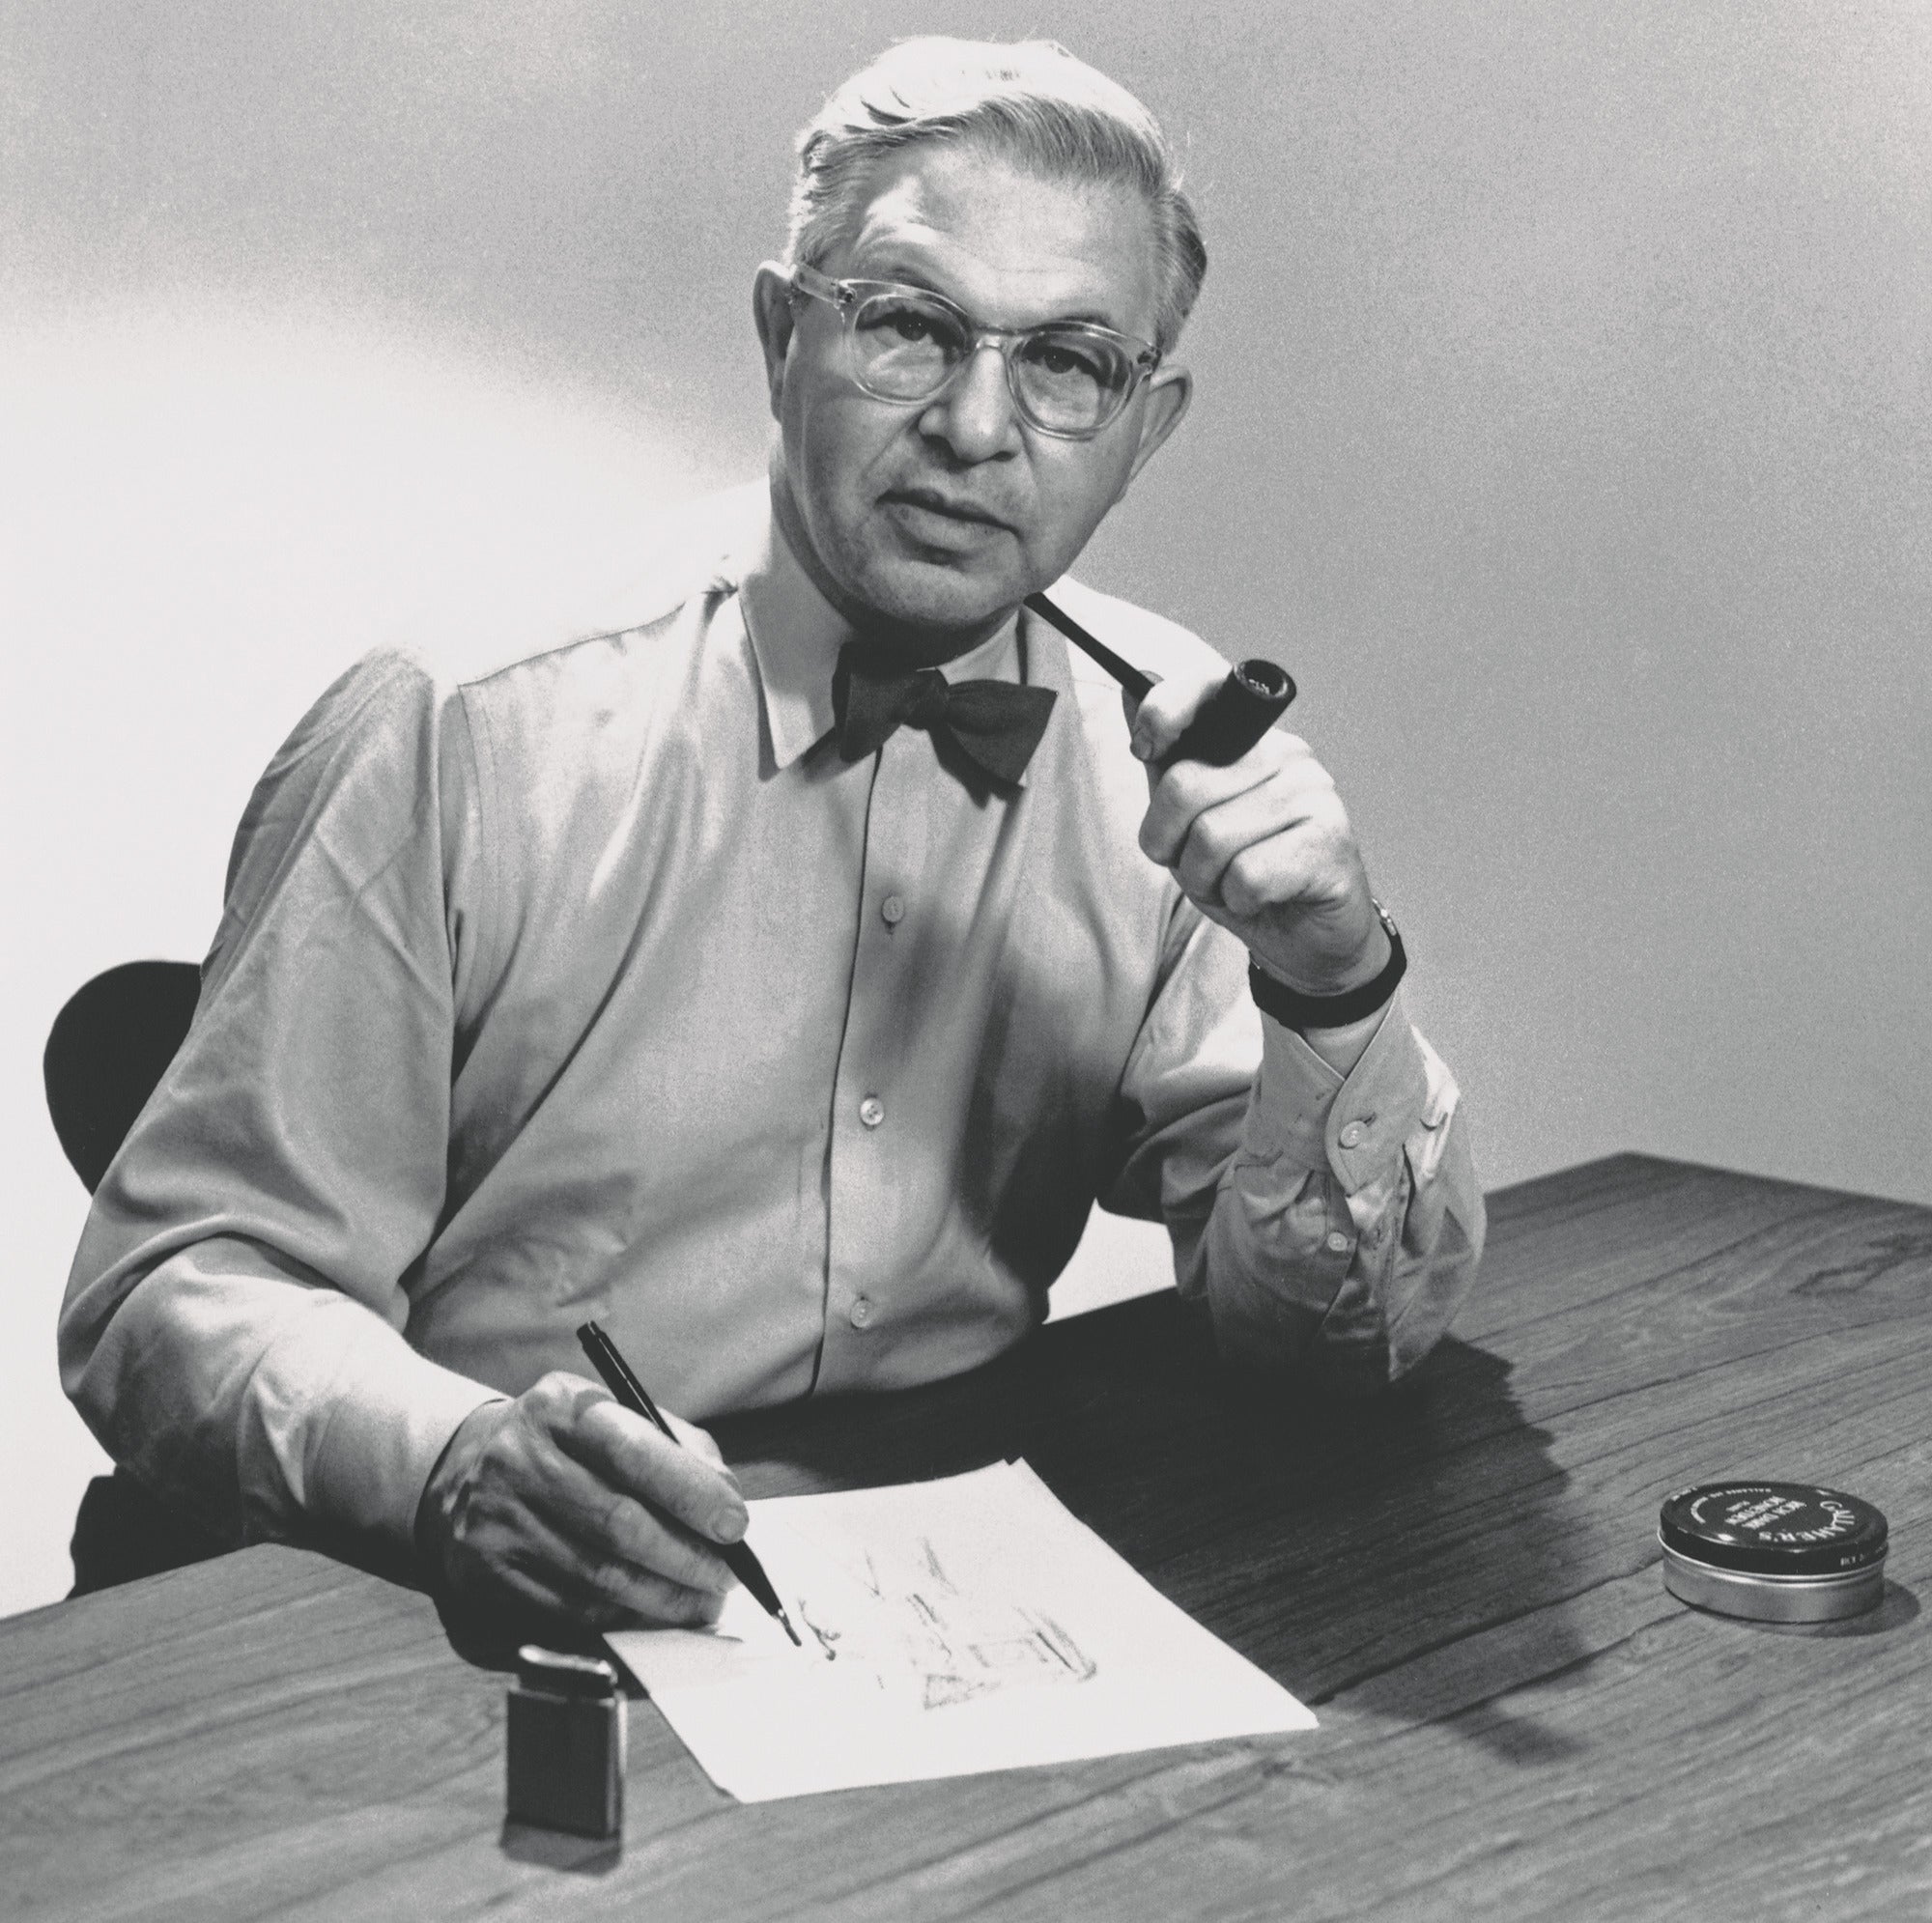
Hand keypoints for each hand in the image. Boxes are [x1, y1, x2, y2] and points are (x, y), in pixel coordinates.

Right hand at [415, 1371, 746, 1628]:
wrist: (464, 1468)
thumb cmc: (567, 1443)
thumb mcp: (611, 1416)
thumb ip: (674, 1446)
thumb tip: (727, 1498)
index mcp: (558, 1408)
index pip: (633, 1452)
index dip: (691, 1492)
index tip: (736, 1524)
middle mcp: (519, 1459)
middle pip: (618, 1523)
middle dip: (686, 1556)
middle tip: (727, 1575)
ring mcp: (497, 1519)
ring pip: (598, 1575)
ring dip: (663, 1596)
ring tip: (703, 1600)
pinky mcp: (487, 1572)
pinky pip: (570, 1607)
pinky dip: (623, 1614)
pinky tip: (654, 1609)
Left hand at [1128, 664, 1388, 994]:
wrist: (1308, 937)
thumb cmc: (1246, 873)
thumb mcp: (1190, 820)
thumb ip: (1166, 761)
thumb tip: (1131, 690)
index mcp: (1254, 739)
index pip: (1208, 685)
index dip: (1163, 711)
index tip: (1145, 748)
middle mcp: (1288, 755)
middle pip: (1184, 785)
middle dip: (1171, 845)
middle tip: (1199, 865)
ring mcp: (1314, 795)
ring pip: (1212, 838)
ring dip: (1205, 879)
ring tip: (1233, 884)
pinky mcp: (1330, 842)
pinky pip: (1247, 875)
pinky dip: (1238, 900)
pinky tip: (1262, 898)